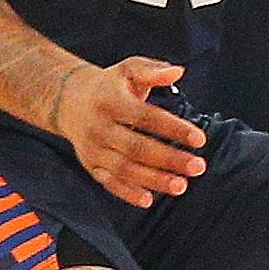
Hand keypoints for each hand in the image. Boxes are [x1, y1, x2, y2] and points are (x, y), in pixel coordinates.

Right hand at [54, 57, 207, 207]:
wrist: (68, 100)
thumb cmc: (110, 85)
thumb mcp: (129, 69)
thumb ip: (153, 70)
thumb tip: (178, 72)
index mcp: (111, 102)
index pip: (147, 117)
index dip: (174, 129)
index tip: (200, 139)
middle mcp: (100, 127)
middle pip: (136, 148)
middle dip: (169, 159)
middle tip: (198, 167)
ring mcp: (93, 149)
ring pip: (124, 169)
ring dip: (154, 180)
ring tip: (181, 185)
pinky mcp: (90, 165)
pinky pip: (109, 183)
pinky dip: (127, 194)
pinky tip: (148, 200)